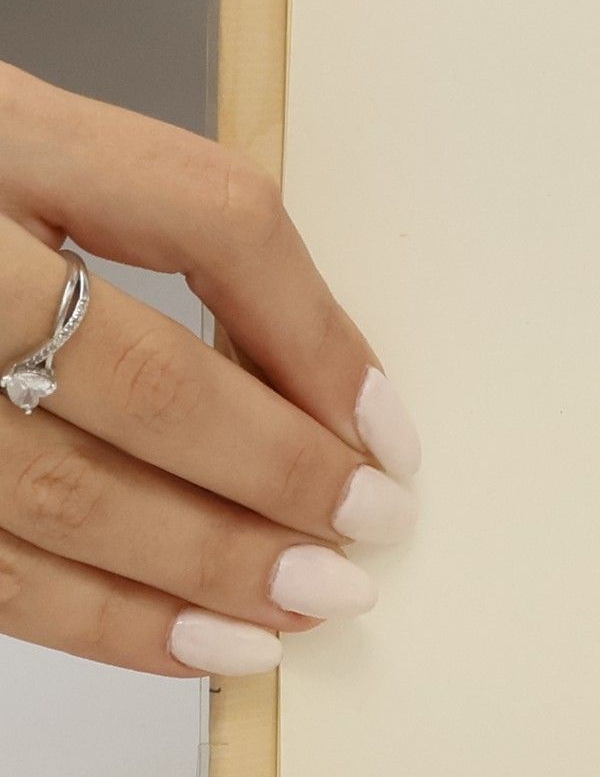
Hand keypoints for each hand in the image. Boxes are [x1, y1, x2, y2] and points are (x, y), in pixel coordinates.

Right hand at [0, 63, 418, 676]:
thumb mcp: (30, 146)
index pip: (213, 220)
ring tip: (304, 603)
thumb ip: (148, 228)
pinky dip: (103, 620)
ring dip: (208, 567)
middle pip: (147, 380)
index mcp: (7, 135)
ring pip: (65, 496)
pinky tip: (197, 641)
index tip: (384, 425)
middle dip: (280, 475)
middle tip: (368, 528)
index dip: (319, 335)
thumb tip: (311, 386)